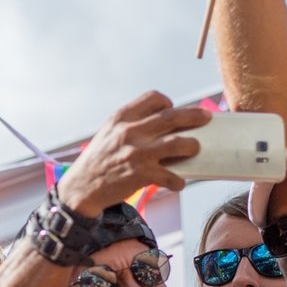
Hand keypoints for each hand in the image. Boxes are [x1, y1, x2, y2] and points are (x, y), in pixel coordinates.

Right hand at [56, 92, 206, 216]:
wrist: (80, 188)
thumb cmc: (96, 161)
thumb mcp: (108, 133)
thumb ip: (130, 125)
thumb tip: (162, 122)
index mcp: (121, 118)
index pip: (153, 98)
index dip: (168, 103)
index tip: (172, 109)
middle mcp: (130, 132)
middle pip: (172, 117)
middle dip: (194, 116)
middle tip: (205, 117)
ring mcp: (137, 153)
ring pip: (177, 143)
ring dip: (192, 146)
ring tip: (194, 148)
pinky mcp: (141, 175)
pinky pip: (170, 176)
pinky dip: (178, 181)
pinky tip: (178, 182)